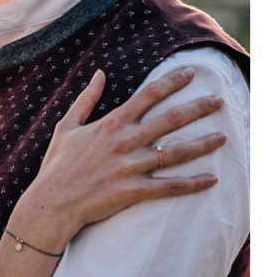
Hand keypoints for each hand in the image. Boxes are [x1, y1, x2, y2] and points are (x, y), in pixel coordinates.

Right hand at [21, 67, 225, 239]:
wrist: (51, 204)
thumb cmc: (57, 166)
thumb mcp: (67, 126)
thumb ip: (86, 99)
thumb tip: (99, 73)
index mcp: (111, 123)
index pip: (149, 94)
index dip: (172, 81)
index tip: (192, 73)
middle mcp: (125, 142)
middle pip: (171, 119)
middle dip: (199, 107)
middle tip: (220, 100)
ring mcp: (131, 167)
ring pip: (176, 152)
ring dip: (203, 144)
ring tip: (224, 136)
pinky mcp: (133, 191)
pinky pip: (169, 187)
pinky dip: (192, 183)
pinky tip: (212, 179)